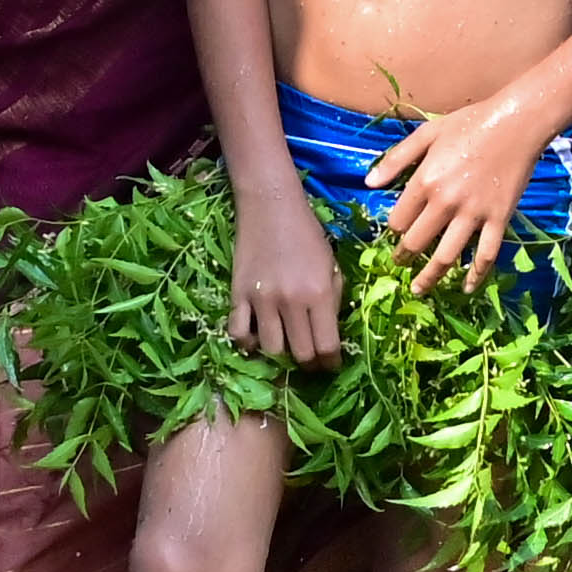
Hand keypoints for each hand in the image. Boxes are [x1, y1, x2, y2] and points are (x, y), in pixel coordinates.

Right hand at [230, 183, 343, 363]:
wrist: (270, 206)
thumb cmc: (307, 234)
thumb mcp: (331, 265)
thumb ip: (333, 301)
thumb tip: (330, 334)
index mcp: (319, 294)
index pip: (327, 346)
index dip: (331, 363)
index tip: (331, 365)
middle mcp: (291, 301)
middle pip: (301, 354)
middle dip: (309, 364)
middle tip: (311, 361)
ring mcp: (262, 300)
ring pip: (271, 350)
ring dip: (281, 355)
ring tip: (286, 348)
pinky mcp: (238, 295)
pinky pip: (238, 333)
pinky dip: (248, 342)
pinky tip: (256, 338)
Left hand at [369, 93, 553, 291]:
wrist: (516, 123)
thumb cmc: (469, 124)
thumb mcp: (427, 133)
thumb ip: (396, 159)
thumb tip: (369, 183)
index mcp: (425, 181)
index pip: (399, 220)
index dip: (395, 229)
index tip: (397, 232)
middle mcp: (446, 203)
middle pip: (418, 242)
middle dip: (405, 256)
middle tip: (401, 263)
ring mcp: (474, 214)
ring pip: (447, 256)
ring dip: (430, 277)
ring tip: (419, 287)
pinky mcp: (499, 220)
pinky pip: (486, 255)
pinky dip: (476, 275)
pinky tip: (467, 288)